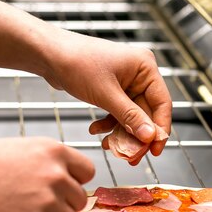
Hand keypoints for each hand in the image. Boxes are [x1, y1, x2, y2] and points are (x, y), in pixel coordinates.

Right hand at [0, 137, 93, 211]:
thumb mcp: (18, 150)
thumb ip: (45, 164)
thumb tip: (61, 184)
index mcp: (53, 151)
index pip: (87, 172)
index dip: (73, 184)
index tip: (60, 191)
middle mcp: (56, 175)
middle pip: (79, 201)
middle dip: (61, 207)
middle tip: (34, 208)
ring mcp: (47, 203)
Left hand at [41, 30, 171, 159]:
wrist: (49, 55)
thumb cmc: (77, 63)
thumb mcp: (106, 94)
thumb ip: (129, 117)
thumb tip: (149, 137)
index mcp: (145, 67)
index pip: (162, 103)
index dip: (160, 130)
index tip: (155, 151)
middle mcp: (139, 73)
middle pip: (147, 112)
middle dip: (136, 135)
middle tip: (131, 157)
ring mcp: (125, 81)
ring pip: (131, 115)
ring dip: (121, 132)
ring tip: (109, 146)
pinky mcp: (112, 88)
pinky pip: (118, 112)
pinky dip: (109, 124)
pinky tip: (96, 131)